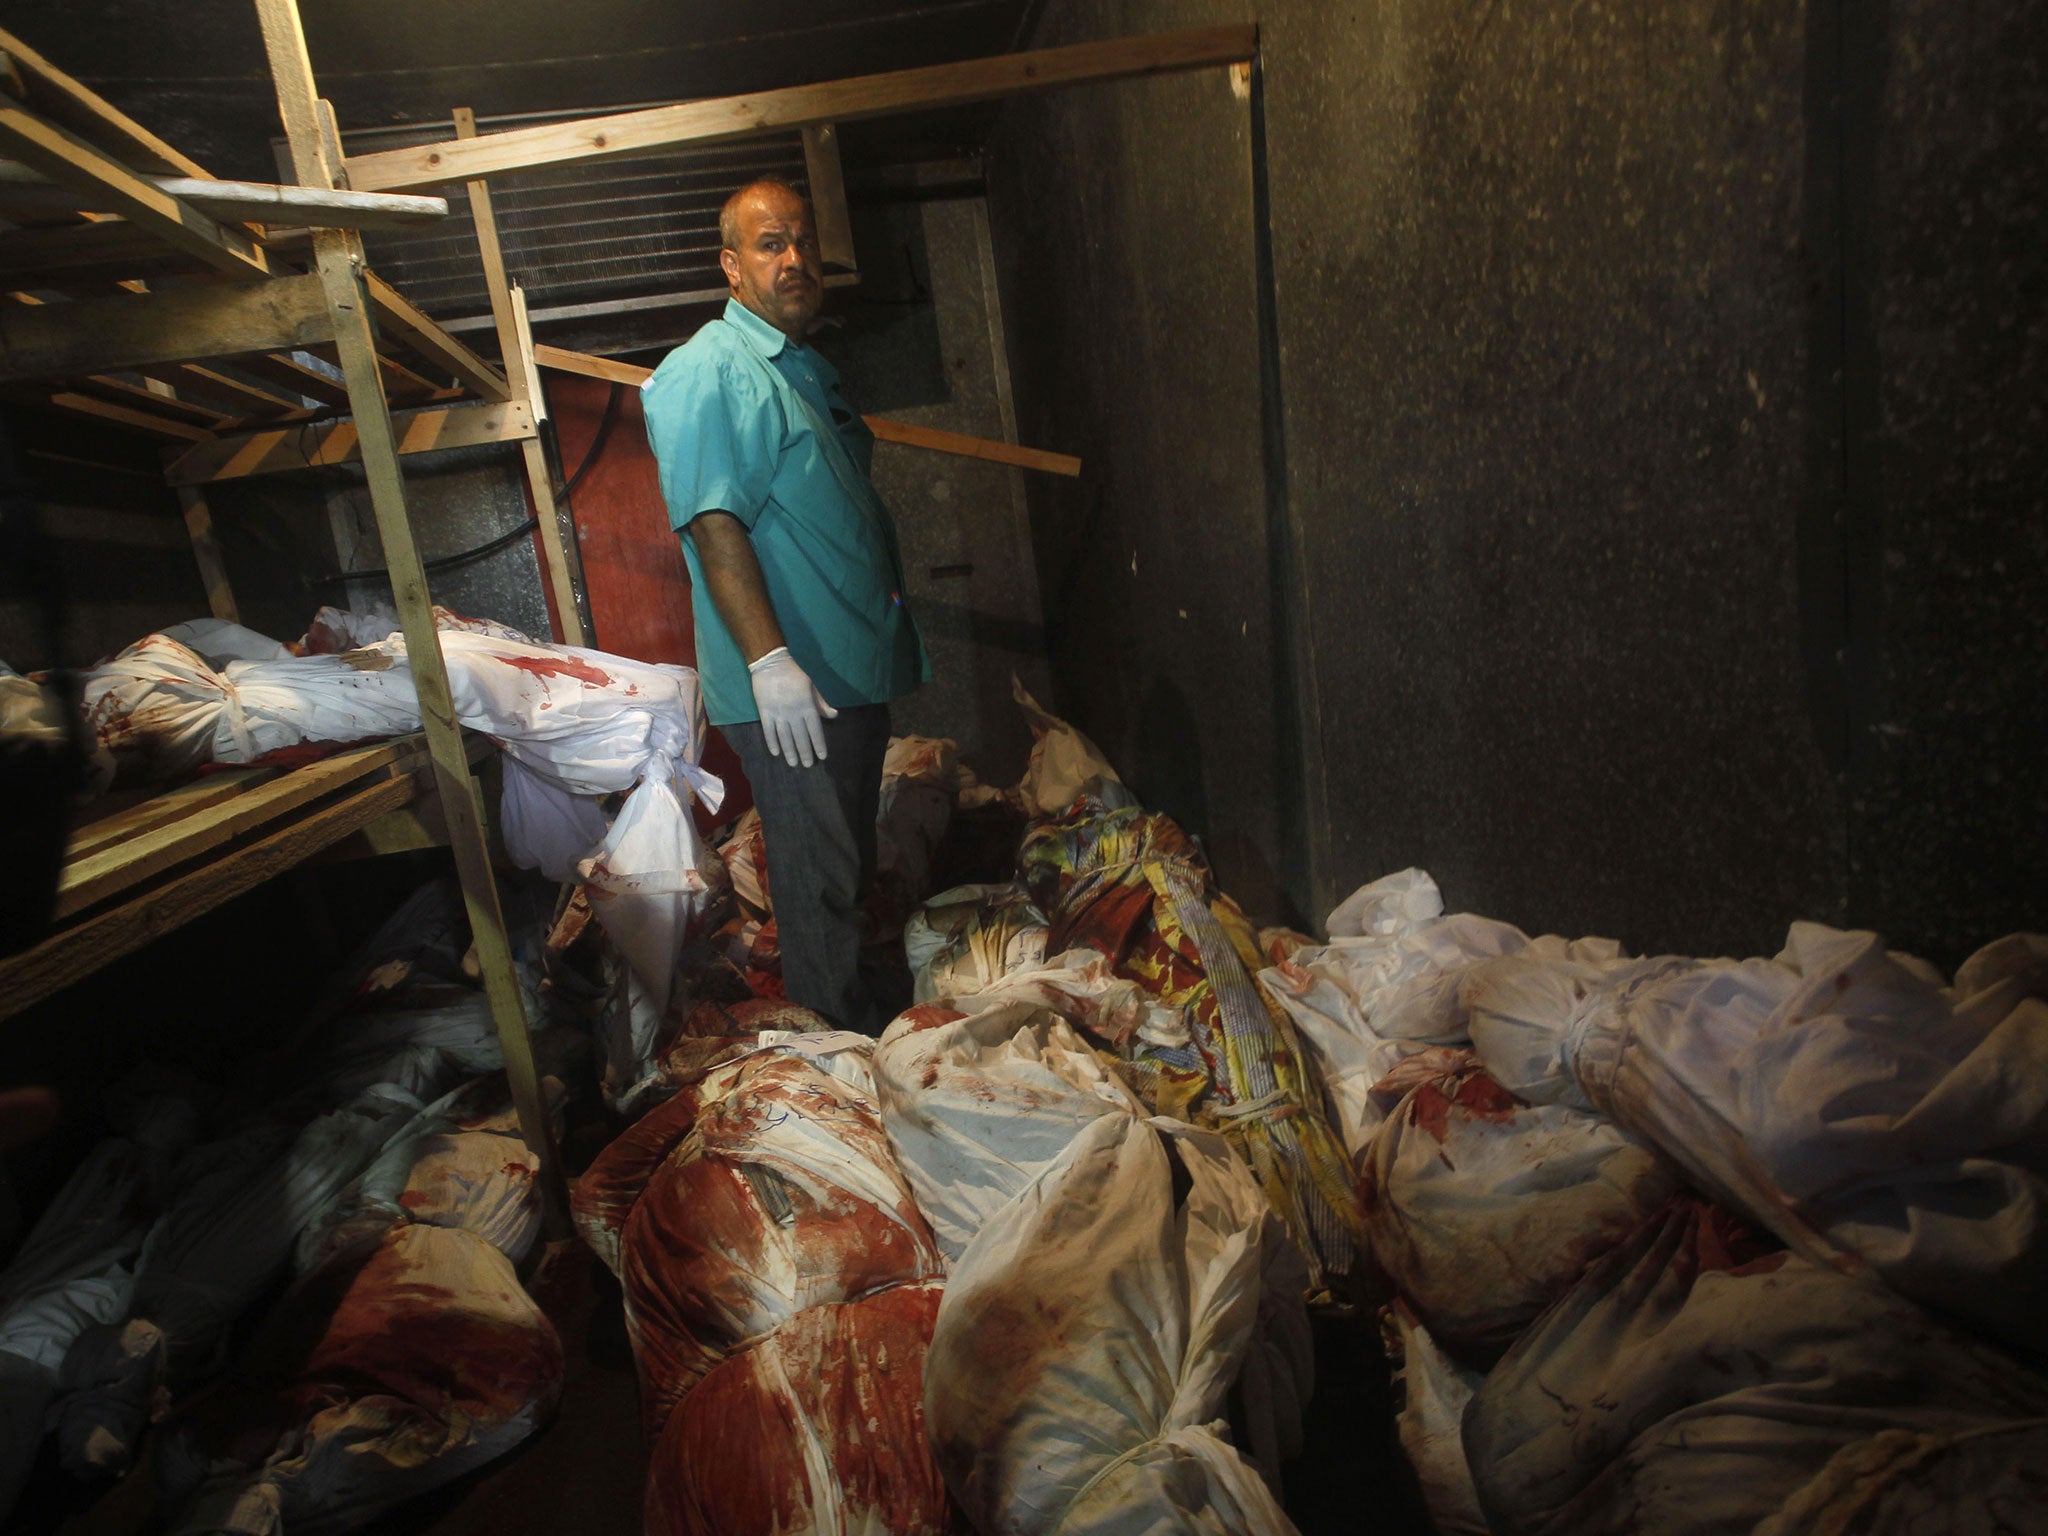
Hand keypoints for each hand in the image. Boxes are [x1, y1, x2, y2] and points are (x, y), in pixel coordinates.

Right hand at [747, 647, 837, 766]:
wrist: (771, 664)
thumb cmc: (794, 674)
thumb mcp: (812, 686)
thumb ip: (821, 703)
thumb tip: (834, 715)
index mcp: (807, 706)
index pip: (815, 730)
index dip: (818, 744)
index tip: (822, 756)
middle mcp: (793, 713)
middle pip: (800, 737)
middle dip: (805, 752)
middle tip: (807, 765)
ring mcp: (778, 713)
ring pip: (785, 737)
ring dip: (789, 752)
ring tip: (793, 764)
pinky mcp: (765, 712)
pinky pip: (768, 731)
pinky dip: (772, 742)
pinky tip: (776, 752)